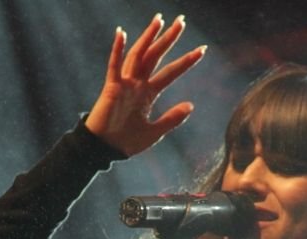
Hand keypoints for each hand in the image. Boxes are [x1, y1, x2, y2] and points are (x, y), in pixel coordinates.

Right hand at [85, 14, 205, 155]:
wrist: (105, 150)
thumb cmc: (126, 142)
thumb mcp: (154, 132)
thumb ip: (172, 119)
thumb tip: (191, 105)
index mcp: (147, 94)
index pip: (170, 73)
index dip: (186, 61)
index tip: (202, 49)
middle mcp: (137, 84)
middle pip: (155, 56)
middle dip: (169, 38)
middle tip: (181, 20)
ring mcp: (124, 84)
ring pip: (138, 55)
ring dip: (148, 37)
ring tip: (159, 21)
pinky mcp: (111, 88)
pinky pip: (114, 66)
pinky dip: (117, 49)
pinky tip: (121, 33)